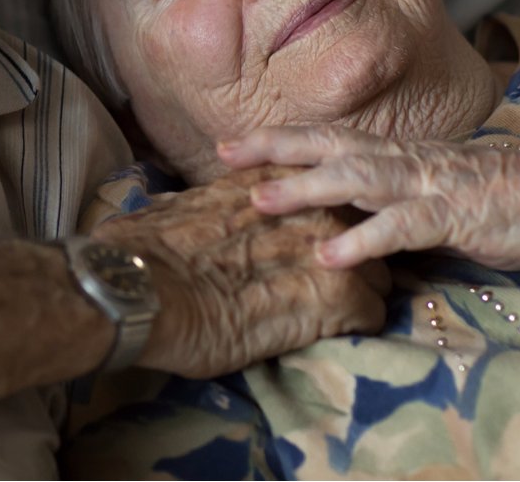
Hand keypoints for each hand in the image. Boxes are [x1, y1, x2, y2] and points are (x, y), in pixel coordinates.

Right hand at [94, 165, 389, 378]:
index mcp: (271, 183)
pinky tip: (338, 336)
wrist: (142, 288)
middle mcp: (307, 204)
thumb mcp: (181, 213)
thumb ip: (204, 208)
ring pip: (377, 271)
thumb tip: (181, 214)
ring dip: (362, 292)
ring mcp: (326, 246)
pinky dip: (359, 327)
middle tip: (326, 283)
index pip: (322, 196)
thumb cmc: (148, 254)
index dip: (316, 226)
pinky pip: (373, 313)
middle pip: (360, 231)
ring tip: (339, 314)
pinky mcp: (337, 294)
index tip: (305, 248)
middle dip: (348, 256)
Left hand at [219, 125, 519, 270]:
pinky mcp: (457, 213)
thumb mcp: (437, 193)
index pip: (330, 140)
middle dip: (273, 150)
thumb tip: (348, 215)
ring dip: (304, 188)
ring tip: (258, 201)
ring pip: (356, 179)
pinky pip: (402, 226)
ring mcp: (431, 183)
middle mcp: (408, 159)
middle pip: (329, 147)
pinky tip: (329, 254)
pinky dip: (363, 238)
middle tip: (220, 156)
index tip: (231, 146)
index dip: (280, 140)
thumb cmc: (507, 195)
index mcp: (401, 154)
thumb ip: (393, 199)